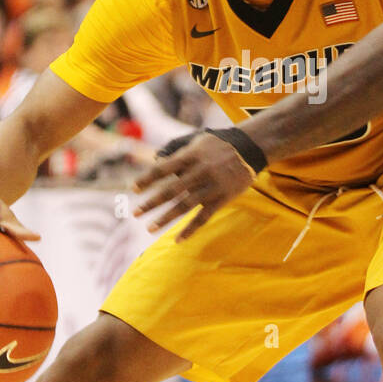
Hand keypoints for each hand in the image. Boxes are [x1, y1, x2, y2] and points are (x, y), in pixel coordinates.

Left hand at [133, 131, 253, 239]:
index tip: (132, 188)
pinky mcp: (222, 198)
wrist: (250, 148)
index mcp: (191, 156)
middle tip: (134, 214)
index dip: (147, 178)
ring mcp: (211, 186)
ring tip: (149, 228)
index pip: (163, 169)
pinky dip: (190, 229)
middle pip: (171, 190)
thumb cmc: (218, 144)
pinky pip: (204, 217)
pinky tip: (178, 240)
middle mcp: (199, 171)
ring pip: (185, 206)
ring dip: (165, 218)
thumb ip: (176, 150)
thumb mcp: (196, 141)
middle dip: (151, 202)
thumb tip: (154, 160)